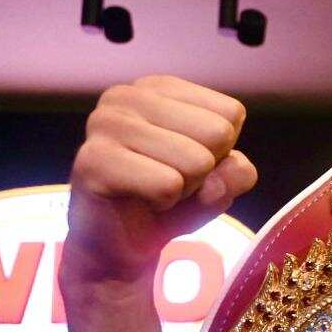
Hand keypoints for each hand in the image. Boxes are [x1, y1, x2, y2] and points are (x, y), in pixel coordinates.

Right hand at [64, 75, 257, 287]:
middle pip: (218, 133)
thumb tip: (226, 171)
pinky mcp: (92, 160)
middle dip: (204, 170)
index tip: (185, 162)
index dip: (220, 151)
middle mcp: (127, 95)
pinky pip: (167, 185)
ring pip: (197, 161)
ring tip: (154, 190)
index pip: (231, 113)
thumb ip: (238, 171)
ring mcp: (105, 124)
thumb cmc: (172, 200)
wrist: (122, 243)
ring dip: (184, 188)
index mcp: (160, 87)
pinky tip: (139, 200)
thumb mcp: (222, 181)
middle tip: (170, 180)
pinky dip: (164, 203)